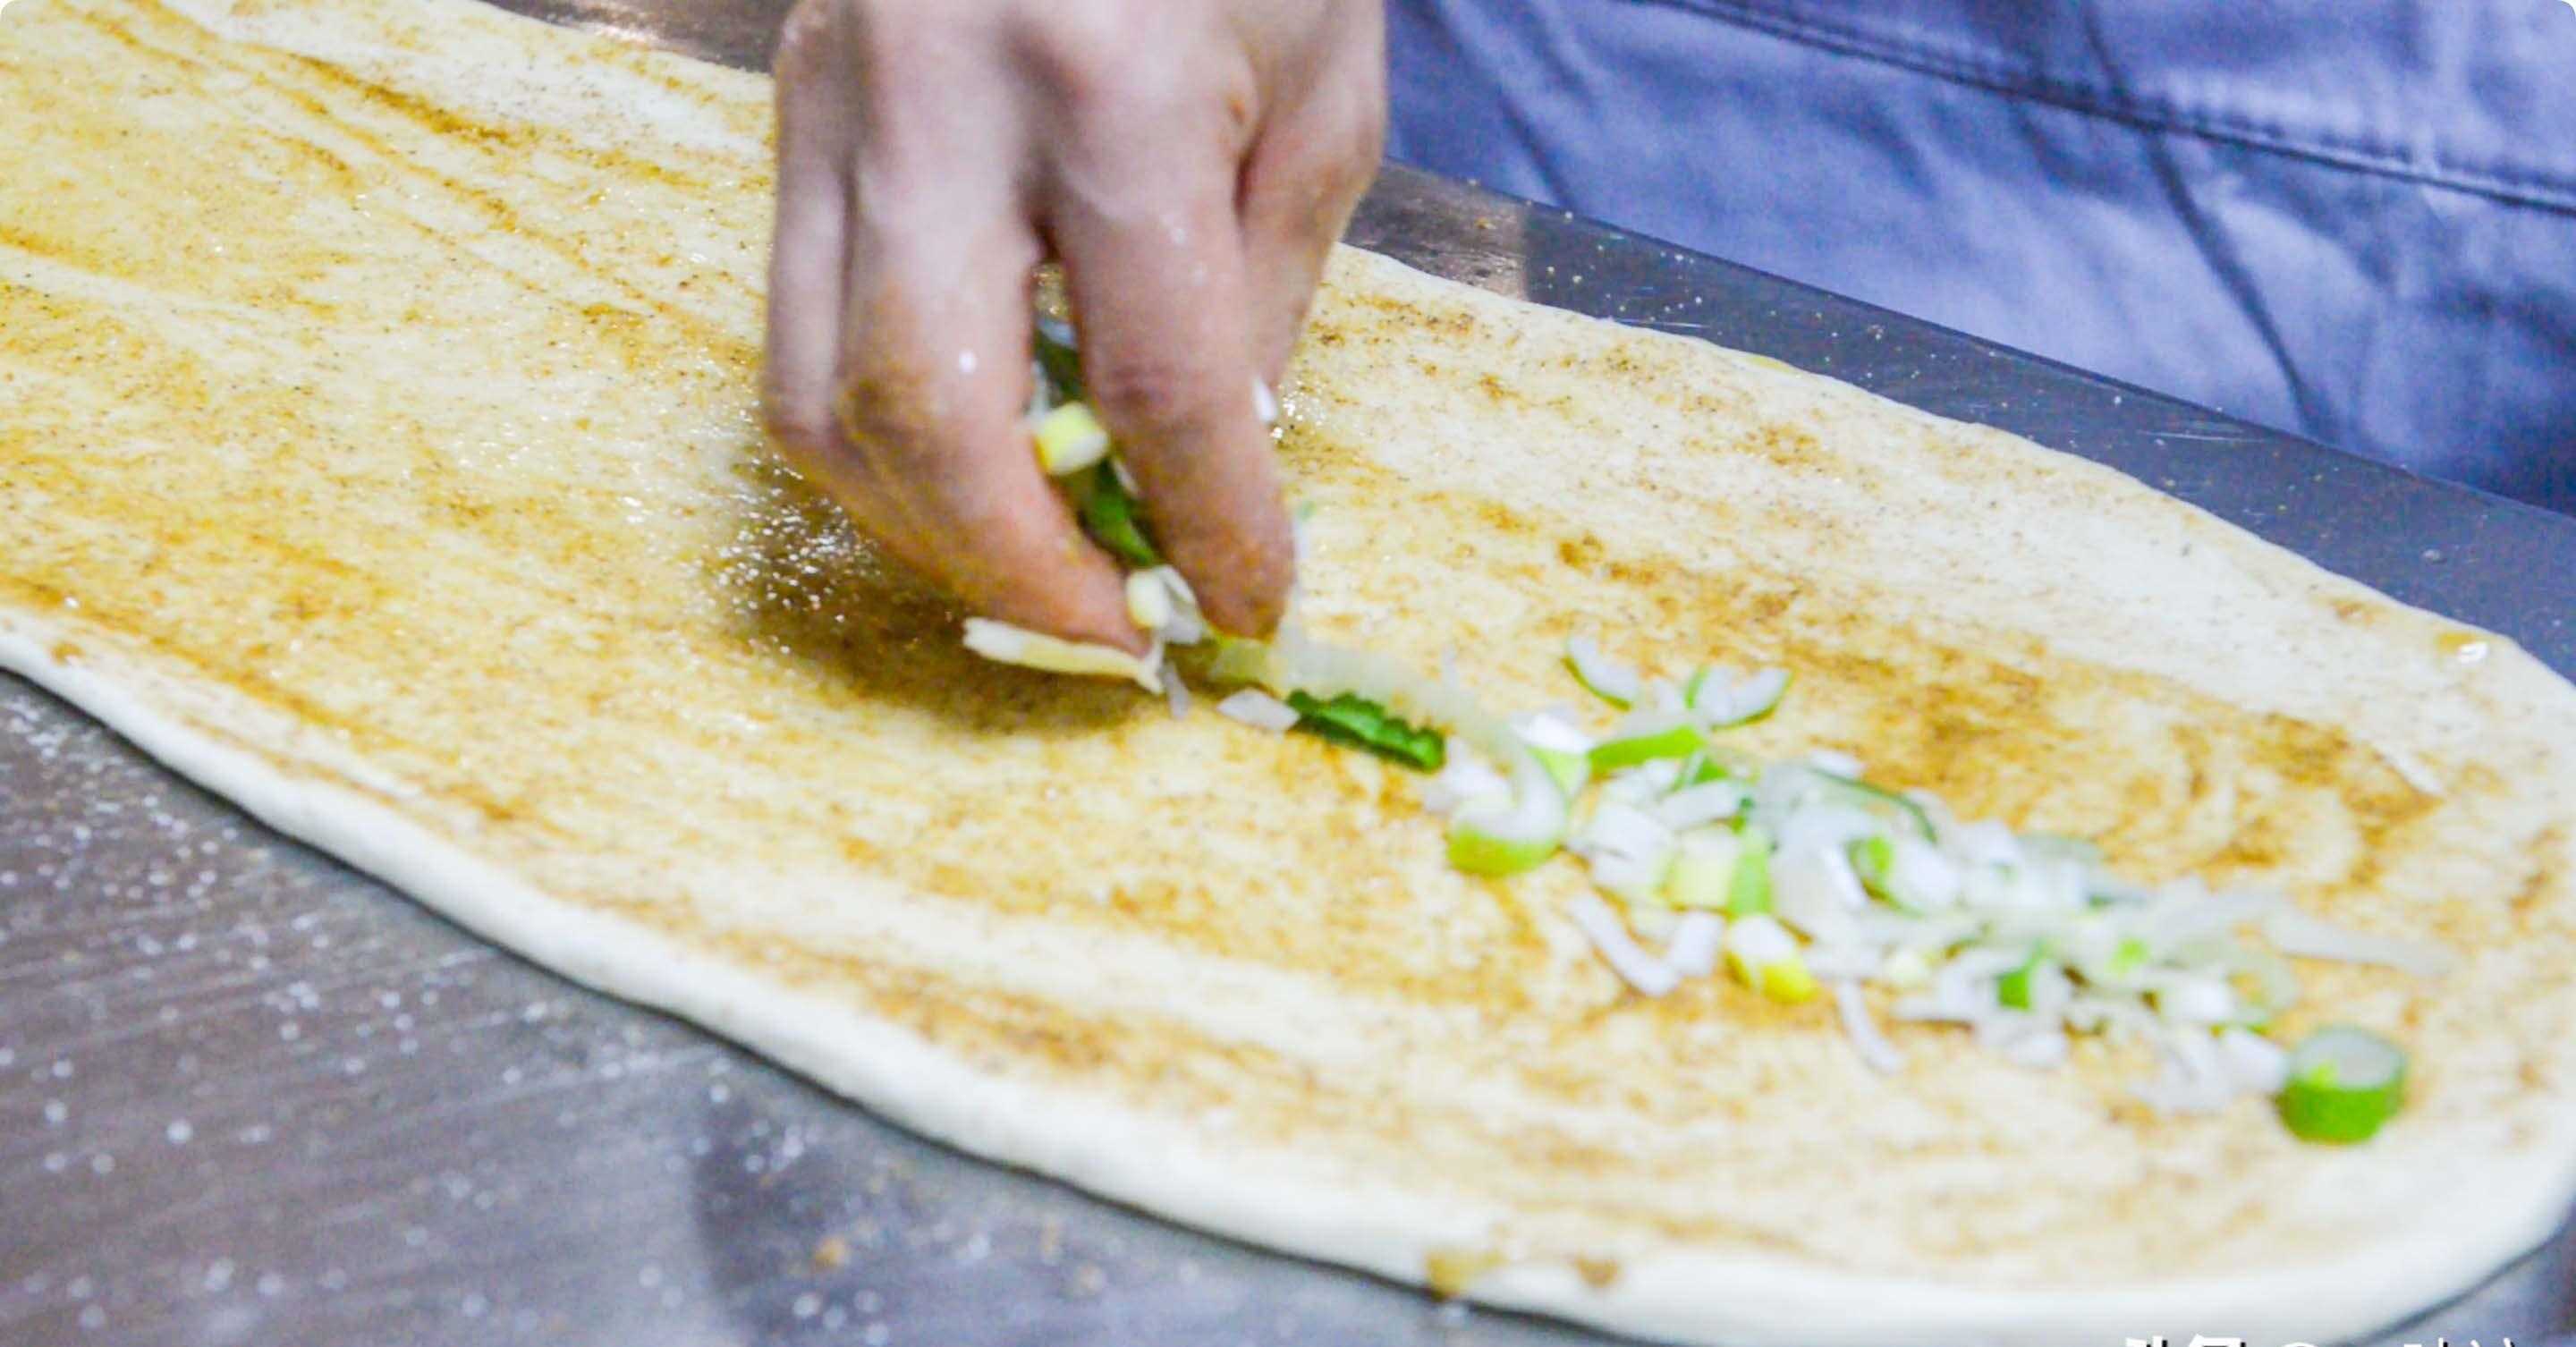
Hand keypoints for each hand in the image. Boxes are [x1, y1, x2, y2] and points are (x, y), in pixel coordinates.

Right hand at [762, 0, 1385, 649]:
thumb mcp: (1320, 87)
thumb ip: (1263, 293)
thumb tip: (1206, 479)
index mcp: (1117, 81)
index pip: (1157, 378)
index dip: (1211, 527)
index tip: (1243, 604)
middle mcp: (940, 95)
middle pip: (932, 417)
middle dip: (1023, 573)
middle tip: (1108, 630)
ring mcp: (831, 101)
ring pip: (817, 398)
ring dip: (926, 532)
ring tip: (1031, 571)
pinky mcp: (781, 112)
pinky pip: (793, 332)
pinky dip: (877, 441)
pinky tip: (965, 467)